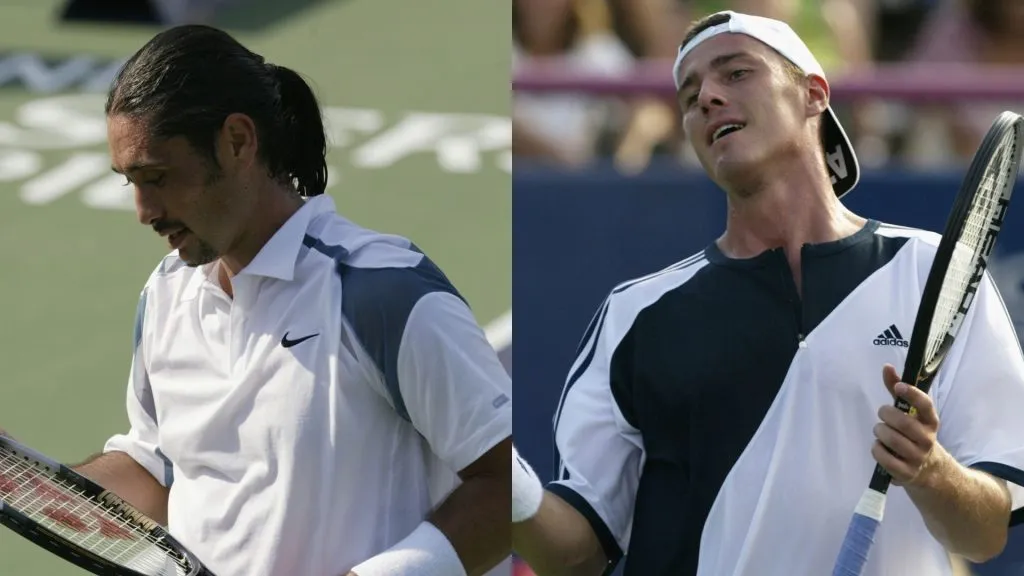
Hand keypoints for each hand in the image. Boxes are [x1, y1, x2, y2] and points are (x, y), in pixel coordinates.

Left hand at [871, 364, 947, 486]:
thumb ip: (897, 389)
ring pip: (892, 439)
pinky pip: (884, 457)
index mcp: (930, 422)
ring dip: (880, 432)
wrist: (927, 469)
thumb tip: (887, 367)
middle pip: (903, 423)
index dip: (912, 394)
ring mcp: (918, 457)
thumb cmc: (912, 433)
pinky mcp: (906, 473)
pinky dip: (876, 449)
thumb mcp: (908, 412)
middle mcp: (927, 439)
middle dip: (886, 414)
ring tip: (881, 431)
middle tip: (882, 414)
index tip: (898, 387)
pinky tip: (880, 447)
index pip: (926, 405)